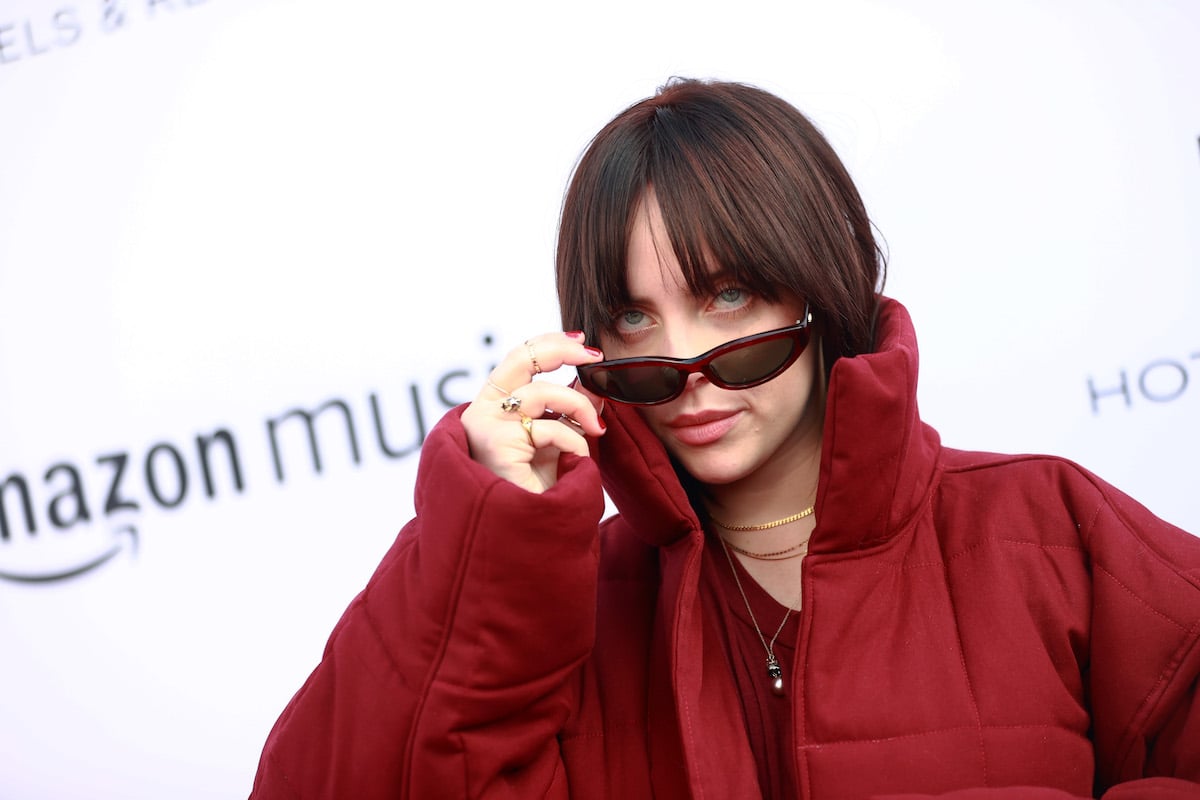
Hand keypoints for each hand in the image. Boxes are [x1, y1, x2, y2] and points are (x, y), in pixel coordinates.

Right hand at [461, 331, 606, 493]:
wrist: (523, 533)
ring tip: (595, 430)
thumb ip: (568, 411)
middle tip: (594, 356)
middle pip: (520, 357)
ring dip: (579, 407)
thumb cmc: (536, 491)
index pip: (519, 360)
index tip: (584, 345)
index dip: (552, 345)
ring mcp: (486, 425)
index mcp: (494, 407)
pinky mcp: (497, 443)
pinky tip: (576, 460)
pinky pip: (551, 428)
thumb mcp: (556, 440)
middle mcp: (483, 411)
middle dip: (562, 349)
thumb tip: (593, 383)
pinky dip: (574, 441)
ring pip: (542, 392)